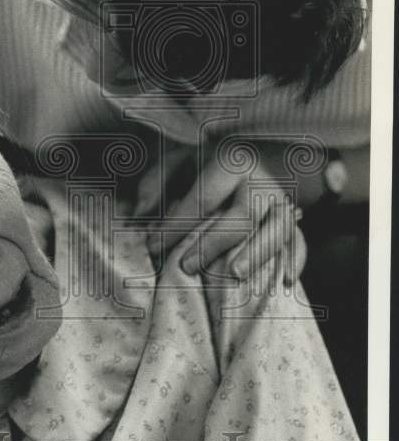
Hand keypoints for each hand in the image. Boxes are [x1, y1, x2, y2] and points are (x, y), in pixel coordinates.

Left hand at [149, 154, 306, 284]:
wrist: (253, 158)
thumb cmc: (205, 166)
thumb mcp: (178, 162)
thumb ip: (155, 184)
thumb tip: (140, 213)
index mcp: (232, 164)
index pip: (203, 199)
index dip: (177, 224)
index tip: (153, 246)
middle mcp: (261, 183)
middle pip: (244, 216)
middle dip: (214, 243)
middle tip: (187, 267)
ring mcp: (282, 203)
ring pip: (277, 230)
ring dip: (257, 254)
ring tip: (235, 274)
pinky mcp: (294, 221)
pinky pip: (300, 241)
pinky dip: (295, 261)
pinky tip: (285, 282)